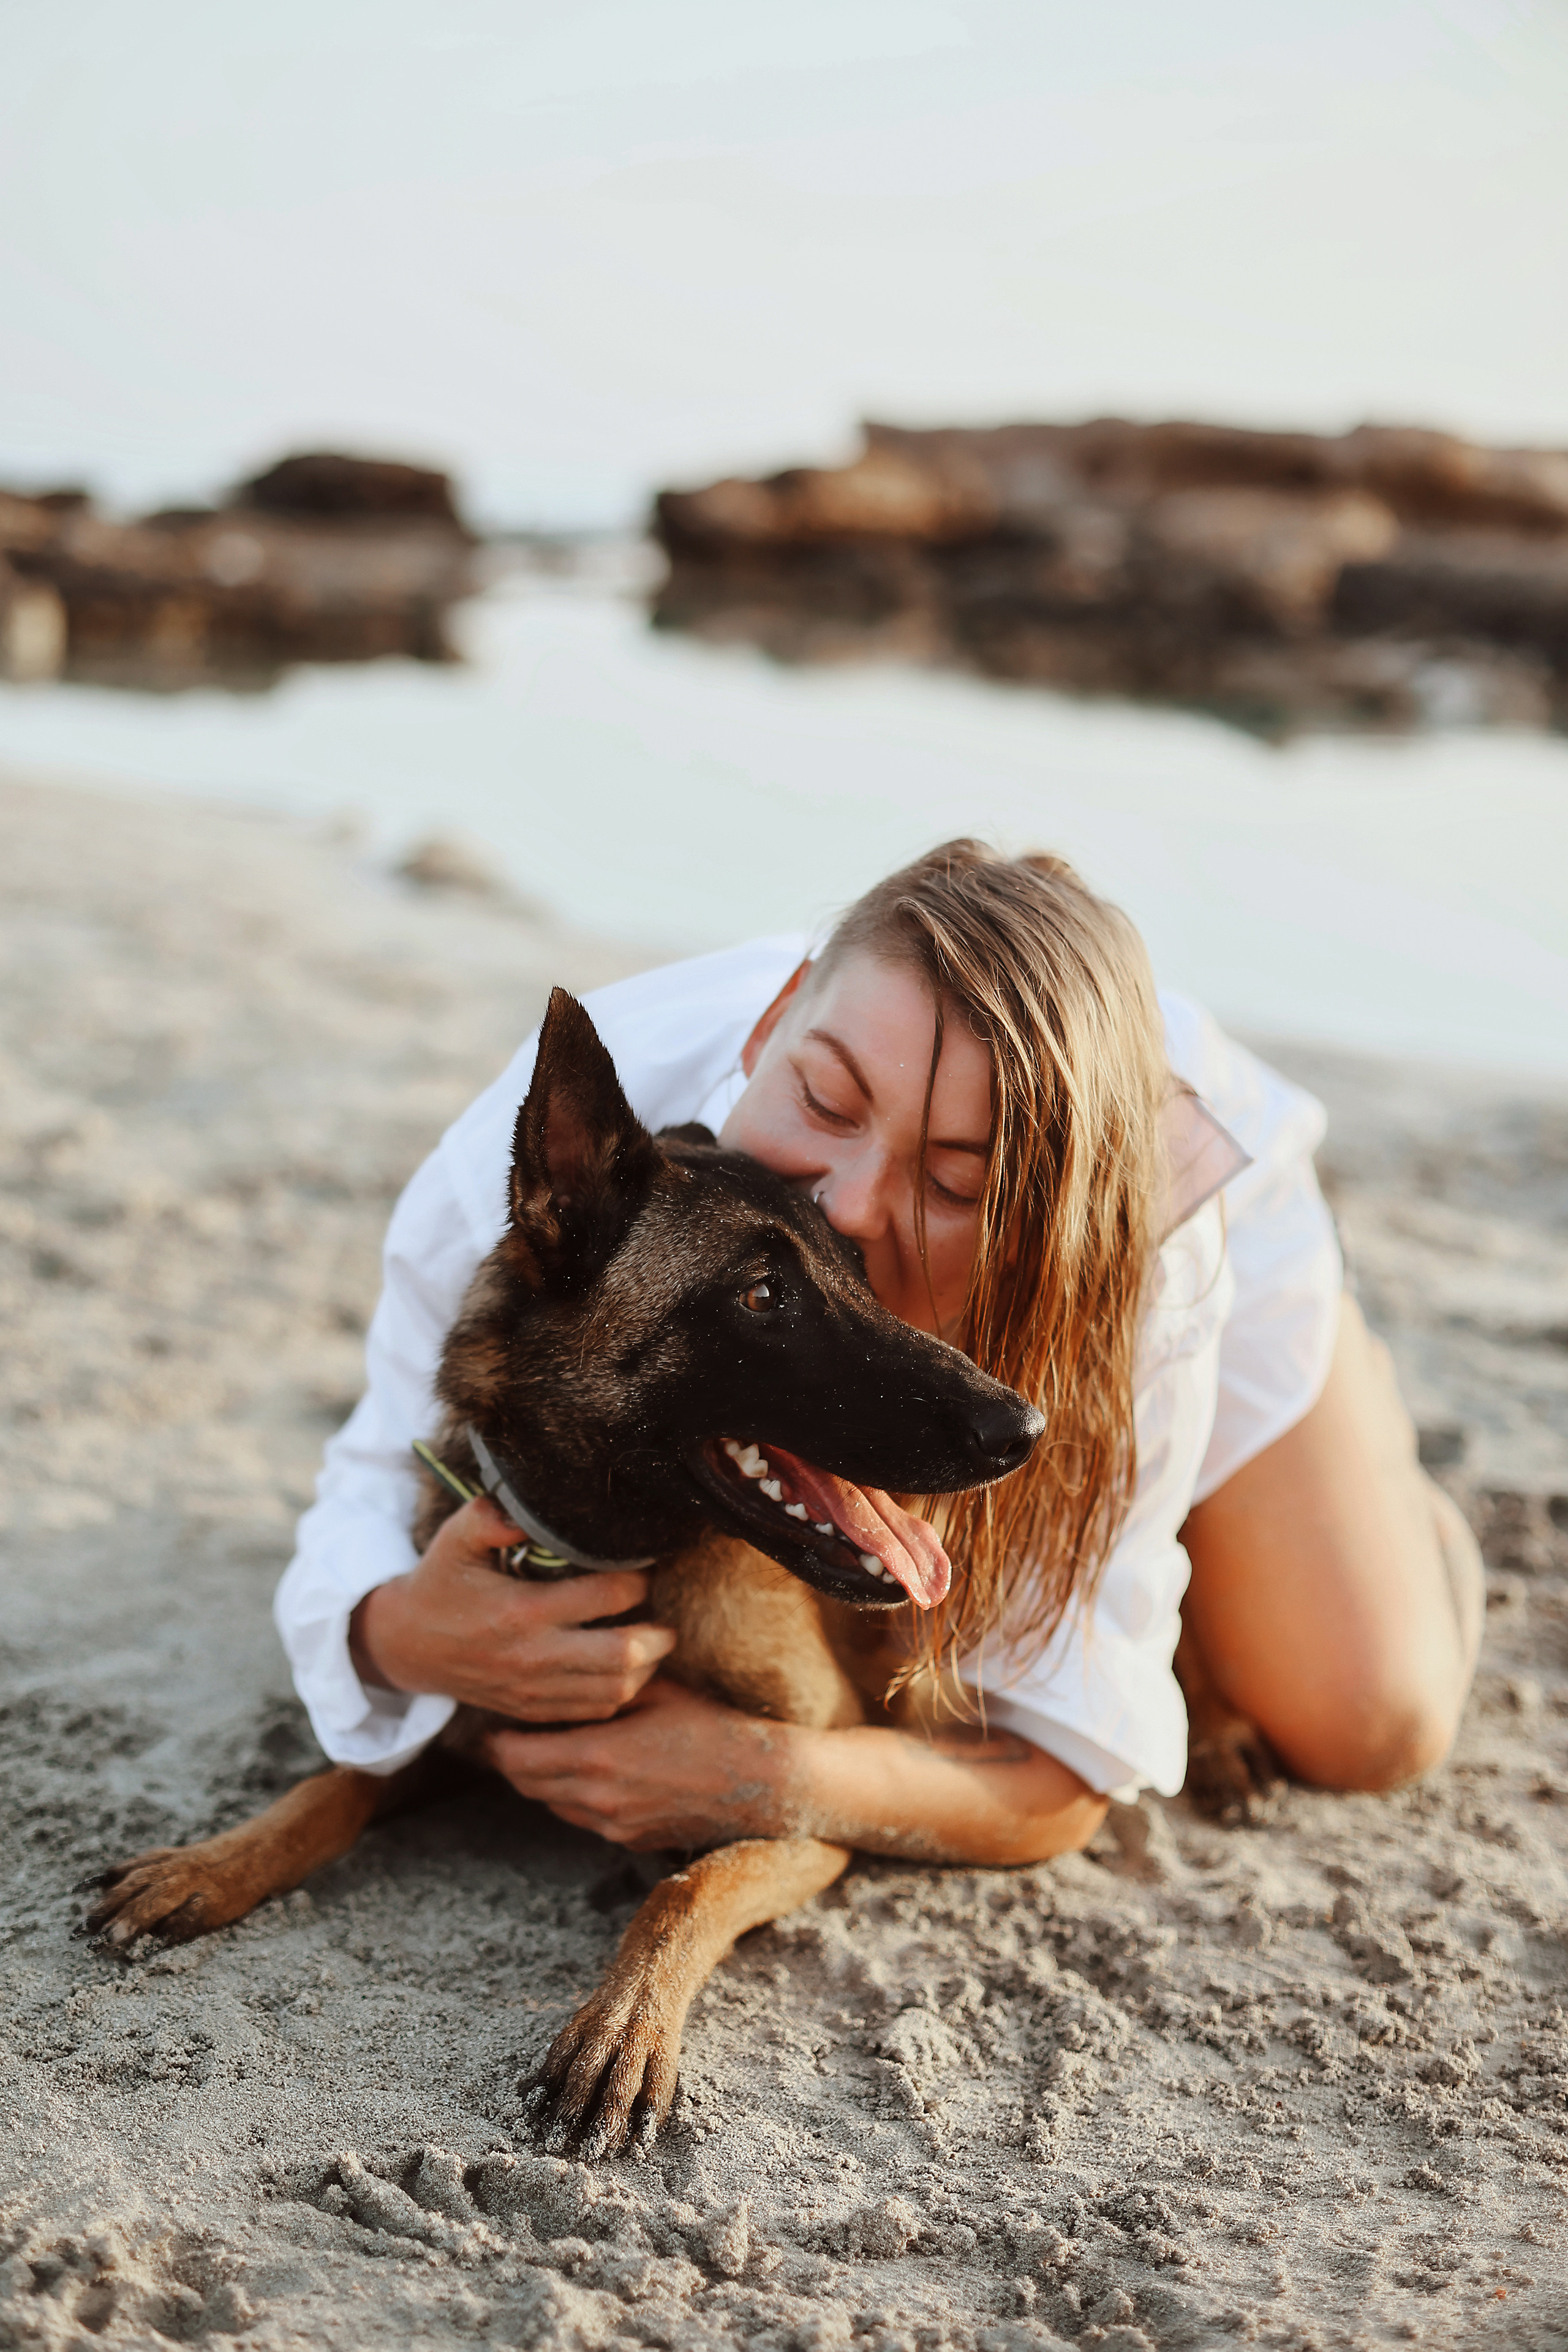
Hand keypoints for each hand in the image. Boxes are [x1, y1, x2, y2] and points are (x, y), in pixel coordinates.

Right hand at [349, 1496, 675, 1720]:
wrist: (406, 1646)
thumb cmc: (440, 1583)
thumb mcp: (455, 1540)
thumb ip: (491, 1517)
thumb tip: (530, 1504)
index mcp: (522, 1611)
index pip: (606, 1596)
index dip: (637, 1580)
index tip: (643, 1567)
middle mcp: (533, 1656)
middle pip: (623, 1655)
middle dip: (657, 1634)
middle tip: (666, 1617)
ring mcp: (534, 1690)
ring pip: (616, 1690)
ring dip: (646, 1667)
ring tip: (653, 1643)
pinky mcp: (532, 1710)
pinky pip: (594, 1711)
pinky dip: (621, 1693)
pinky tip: (627, 1671)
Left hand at [484, 1676, 792, 1849]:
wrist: (756, 1780)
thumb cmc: (709, 1725)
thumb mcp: (656, 1691)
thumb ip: (608, 1685)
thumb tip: (573, 1667)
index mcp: (597, 1755)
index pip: (518, 1757)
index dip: (498, 1740)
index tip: (495, 1720)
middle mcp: (596, 1797)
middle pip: (526, 1785)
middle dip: (511, 1761)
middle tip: (507, 1734)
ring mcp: (612, 1824)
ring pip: (551, 1804)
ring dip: (541, 1780)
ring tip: (545, 1750)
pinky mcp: (629, 1839)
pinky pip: (582, 1819)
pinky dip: (572, 1797)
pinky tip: (587, 1771)